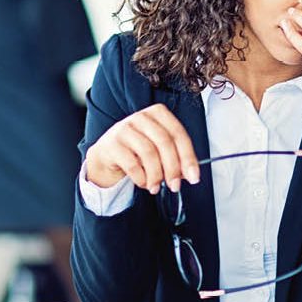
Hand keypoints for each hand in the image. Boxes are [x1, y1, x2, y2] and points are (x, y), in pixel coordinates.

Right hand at [84, 103, 201, 193]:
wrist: (107, 155)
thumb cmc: (137, 150)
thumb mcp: (158, 150)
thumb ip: (176, 159)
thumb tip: (190, 174)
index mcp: (158, 114)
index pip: (178, 133)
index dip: (188, 157)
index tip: (194, 176)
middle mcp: (141, 117)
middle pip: (164, 142)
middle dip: (173, 168)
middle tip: (175, 186)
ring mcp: (125, 128)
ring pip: (149, 153)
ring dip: (156, 175)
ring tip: (156, 187)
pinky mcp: (112, 144)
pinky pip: (132, 164)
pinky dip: (141, 178)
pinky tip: (143, 183)